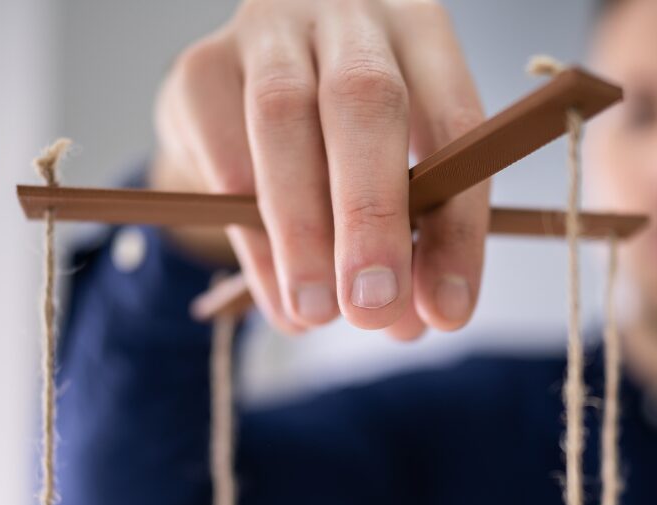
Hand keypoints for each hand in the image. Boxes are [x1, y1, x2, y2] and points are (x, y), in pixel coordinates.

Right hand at [151, 0, 489, 338]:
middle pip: (365, 100)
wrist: (248, 100)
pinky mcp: (200, 68)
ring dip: (303, 232)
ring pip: (282, 119)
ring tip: (316, 314)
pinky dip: (252, 237)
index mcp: (420, 35)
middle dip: (372, 216)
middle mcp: (348, 16)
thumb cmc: (344, 145)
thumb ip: (412, 238)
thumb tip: (407, 321)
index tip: (446, 312)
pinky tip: (276, 291)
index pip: (455, 123)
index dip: (456, 224)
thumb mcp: (398, 178)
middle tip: (372, 309)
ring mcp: (268, 32)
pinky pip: (221, 155)